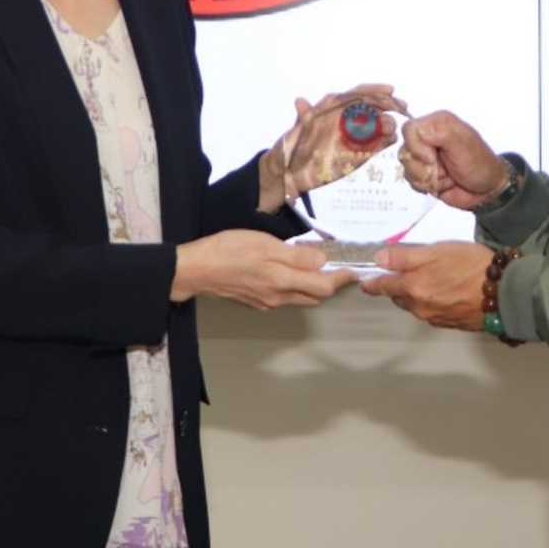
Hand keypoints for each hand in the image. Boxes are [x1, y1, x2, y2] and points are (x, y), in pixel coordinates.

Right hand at [172, 230, 358, 308]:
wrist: (195, 270)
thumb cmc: (228, 251)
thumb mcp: (264, 245)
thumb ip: (295, 255)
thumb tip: (322, 261)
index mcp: (282, 282)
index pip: (323, 287)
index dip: (341, 279)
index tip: (353, 271)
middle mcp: (278, 298)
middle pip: (314, 296)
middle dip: (330, 284)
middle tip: (339, 267)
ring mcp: (266, 302)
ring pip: (299, 297)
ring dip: (313, 286)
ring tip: (317, 267)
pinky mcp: (255, 301)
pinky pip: (284, 297)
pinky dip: (295, 286)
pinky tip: (289, 272)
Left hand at [259, 83, 408, 212]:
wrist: (290, 176)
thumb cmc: (291, 149)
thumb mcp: (296, 132)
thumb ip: (303, 118)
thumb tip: (300, 101)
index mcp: (334, 108)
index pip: (358, 94)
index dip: (374, 91)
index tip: (389, 91)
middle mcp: (347, 119)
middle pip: (373, 107)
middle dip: (388, 105)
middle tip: (402, 107)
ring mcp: (356, 135)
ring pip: (378, 123)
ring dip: (387, 123)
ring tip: (392, 128)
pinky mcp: (361, 152)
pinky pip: (378, 143)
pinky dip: (386, 140)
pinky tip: (391, 140)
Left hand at [359, 242, 491, 331]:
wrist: (505, 294)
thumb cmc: (470, 265)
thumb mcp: (437, 251)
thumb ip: (405, 256)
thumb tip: (377, 259)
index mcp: (413, 288)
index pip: (383, 286)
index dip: (373, 282)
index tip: (365, 281)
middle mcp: (419, 307)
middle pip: (399, 297)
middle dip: (396, 286)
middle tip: (401, 272)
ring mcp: (435, 318)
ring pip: (416, 305)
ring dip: (414, 294)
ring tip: (426, 279)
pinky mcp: (451, 324)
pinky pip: (432, 312)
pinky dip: (431, 301)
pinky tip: (444, 291)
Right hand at [397, 111, 508, 209]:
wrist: (487, 189)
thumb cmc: (479, 163)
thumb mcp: (462, 143)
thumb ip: (439, 132)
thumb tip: (416, 136)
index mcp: (437, 123)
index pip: (409, 130)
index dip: (417, 148)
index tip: (433, 158)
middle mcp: (428, 137)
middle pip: (405, 151)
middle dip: (424, 167)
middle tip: (444, 169)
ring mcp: (424, 156)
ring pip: (407, 167)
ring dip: (427, 178)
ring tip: (446, 176)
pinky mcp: (423, 172)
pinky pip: (411, 180)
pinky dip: (426, 186)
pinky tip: (442, 184)